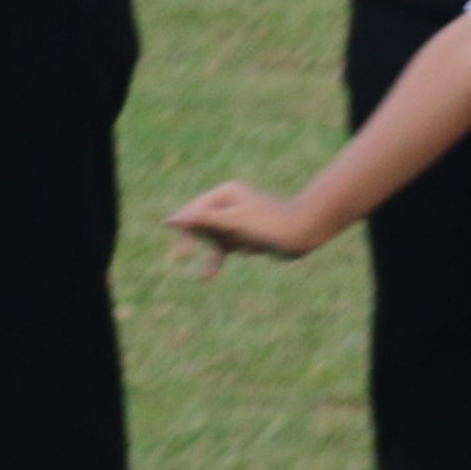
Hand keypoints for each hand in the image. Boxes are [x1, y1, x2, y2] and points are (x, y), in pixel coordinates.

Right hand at [165, 181, 326, 271]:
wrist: (303, 233)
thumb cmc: (268, 224)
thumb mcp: (233, 222)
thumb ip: (202, 220)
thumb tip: (172, 219)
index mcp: (226, 193)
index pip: (195, 208)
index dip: (183, 223)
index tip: (167, 231)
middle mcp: (229, 203)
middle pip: (201, 222)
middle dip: (195, 238)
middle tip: (180, 255)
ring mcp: (236, 220)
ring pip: (212, 237)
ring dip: (210, 250)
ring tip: (204, 271)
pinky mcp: (243, 235)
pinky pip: (224, 247)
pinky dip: (217, 259)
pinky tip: (205, 276)